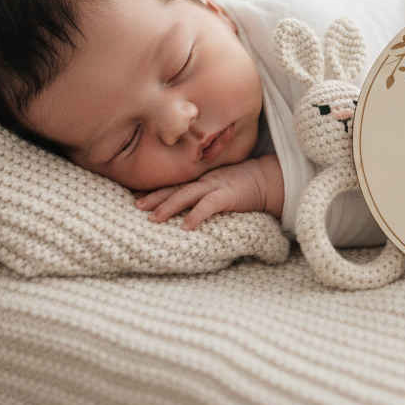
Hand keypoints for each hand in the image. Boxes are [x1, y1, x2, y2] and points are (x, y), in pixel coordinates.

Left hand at [134, 154, 283, 229]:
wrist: (269, 179)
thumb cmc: (246, 184)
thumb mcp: (221, 184)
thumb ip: (205, 191)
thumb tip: (188, 207)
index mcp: (202, 179)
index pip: (175, 184)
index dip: (156, 191)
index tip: (137, 197)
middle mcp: (205, 181)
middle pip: (175, 188)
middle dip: (154, 197)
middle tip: (136, 206)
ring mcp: (215, 186)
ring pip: (186, 195)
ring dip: (168, 206)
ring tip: (153, 218)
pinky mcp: (228, 196)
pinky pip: (208, 205)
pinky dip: (196, 215)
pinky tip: (186, 226)